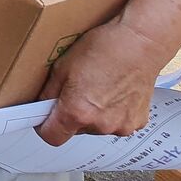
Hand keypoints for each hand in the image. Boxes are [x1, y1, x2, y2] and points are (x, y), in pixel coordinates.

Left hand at [35, 18, 165, 145]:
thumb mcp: (63, 66)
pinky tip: (114, 91)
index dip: (43, 126)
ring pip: (96, 126)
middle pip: (74, 130)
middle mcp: (101, 124)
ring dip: (92, 113)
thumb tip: (39, 107)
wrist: (141, 43)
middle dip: (70, 114)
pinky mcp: (137, 122)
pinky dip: (112, 112)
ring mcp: (121, 125)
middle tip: (76, 89)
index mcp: (78, 112)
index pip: (52, 137)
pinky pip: (116, 123)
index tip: (43, 115)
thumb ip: (49, 93)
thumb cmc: (105, 48)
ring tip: (98, 87)